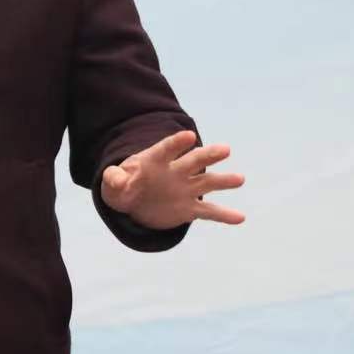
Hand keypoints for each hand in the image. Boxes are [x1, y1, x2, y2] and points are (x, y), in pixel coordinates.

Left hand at [100, 130, 244, 229]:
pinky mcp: (189, 208)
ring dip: (223, 181)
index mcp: (155, 160)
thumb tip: (120, 181)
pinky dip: (224, 215)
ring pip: (207, 182)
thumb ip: (114, 179)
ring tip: (239, 179)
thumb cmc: (123, 186)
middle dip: (208, 155)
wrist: (134, 201)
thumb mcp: (112, 184)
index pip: (167, 149)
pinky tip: (240, 217)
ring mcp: (185, 189)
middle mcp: (175, 172)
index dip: (177, 143)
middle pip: (194, 161)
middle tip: (225, 149)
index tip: (189, 136)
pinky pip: (209, 211)